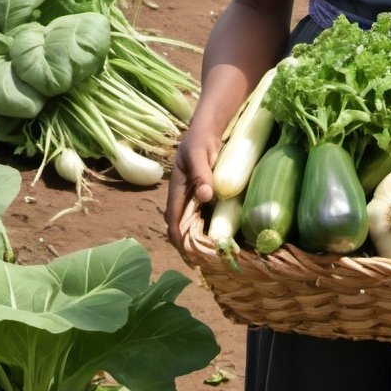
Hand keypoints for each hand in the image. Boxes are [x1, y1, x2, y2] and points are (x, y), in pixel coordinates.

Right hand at [164, 121, 222, 246]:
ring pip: (190, 220)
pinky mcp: (202, 191)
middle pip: (180, 224)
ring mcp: (192, 194)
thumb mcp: (198, 155)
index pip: (173, 220)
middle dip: (187, 243)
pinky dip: (205, 223)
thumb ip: (201, 174)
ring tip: (210, 252)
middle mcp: (182, 196)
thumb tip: (206, 197)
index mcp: (176, 190)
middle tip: (202, 260)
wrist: (207, 130)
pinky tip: (217, 231)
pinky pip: (201, 212)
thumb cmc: (199, 141)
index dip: (178, 239)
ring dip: (196, 235)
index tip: (189, 255)